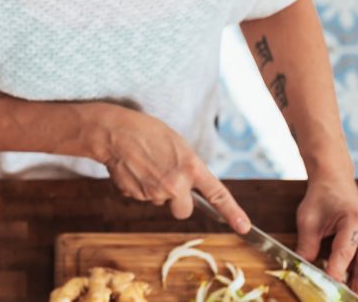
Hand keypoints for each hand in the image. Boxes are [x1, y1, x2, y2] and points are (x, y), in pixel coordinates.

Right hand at [89, 105, 250, 233]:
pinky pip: (142, 197)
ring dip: (155, 189)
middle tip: (167, 181)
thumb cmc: (145, 131)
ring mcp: (155, 193)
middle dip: (178, 202)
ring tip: (145, 165)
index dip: (233, 213)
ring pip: (160, 201)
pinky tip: (134, 169)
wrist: (113, 133)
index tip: (244, 228)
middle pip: (183, 211)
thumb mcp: (176, 144)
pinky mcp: (136, 196)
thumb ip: (187, 166)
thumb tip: (188, 184)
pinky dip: (139, 187)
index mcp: (190, 167)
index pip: (217, 194)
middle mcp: (175, 184)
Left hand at [295, 176, 357, 298]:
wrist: (335, 179)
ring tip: (353, 298)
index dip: (336, 271)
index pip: (344, 252)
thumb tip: (302, 268)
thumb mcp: (308, 219)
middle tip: (354, 301)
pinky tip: (352, 286)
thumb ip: (306, 245)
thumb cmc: (321, 196)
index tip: (329, 285)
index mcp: (354, 220)